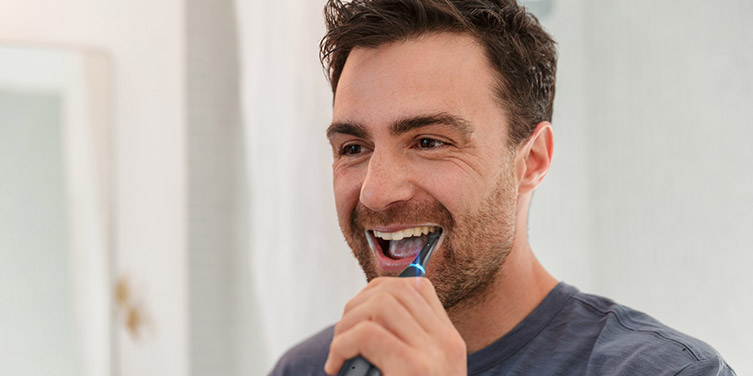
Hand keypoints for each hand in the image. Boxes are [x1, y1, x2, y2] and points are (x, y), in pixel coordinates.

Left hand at [324, 277, 466, 374]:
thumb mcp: (421, 371)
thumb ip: (407, 347)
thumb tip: (369, 315)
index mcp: (449, 341)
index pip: (418, 287)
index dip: (380, 290)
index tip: (359, 317)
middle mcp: (446, 342)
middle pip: (395, 290)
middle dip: (357, 305)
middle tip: (342, 337)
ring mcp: (433, 354)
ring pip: (378, 306)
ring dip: (346, 325)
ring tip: (338, 353)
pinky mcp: (414, 368)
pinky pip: (366, 334)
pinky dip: (341, 345)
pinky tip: (337, 365)